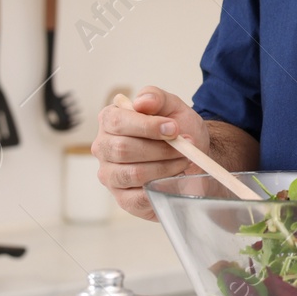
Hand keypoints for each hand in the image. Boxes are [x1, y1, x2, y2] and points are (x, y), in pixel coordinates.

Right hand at [92, 86, 208, 220]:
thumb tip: (141, 102)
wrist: (193, 155)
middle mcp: (103, 148)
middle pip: (123, 149)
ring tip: (184, 160)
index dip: (147, 126)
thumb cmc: (176, 129)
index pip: (117, 122)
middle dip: (160, 149)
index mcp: (110, 120)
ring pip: (132, 173)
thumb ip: (156, 98)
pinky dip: (161, 186)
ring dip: (164, 167)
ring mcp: (110, 175)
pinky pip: (138, 197)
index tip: (173, 129)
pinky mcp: (123, 198)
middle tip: (184, 147)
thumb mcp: (172, 107)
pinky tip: (175, 177)